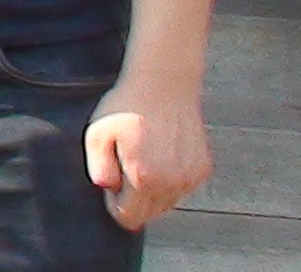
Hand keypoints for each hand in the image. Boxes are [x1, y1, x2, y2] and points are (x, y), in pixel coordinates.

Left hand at [84, 71, 209, 229]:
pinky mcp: (203, 169)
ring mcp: (191, 177)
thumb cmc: (125, 107)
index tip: (111, 181)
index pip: (129, 218)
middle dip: (133, 199)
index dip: (114, 203)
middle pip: (149, 214)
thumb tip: (106, 189)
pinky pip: (181, 188)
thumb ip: (98, 167)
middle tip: (124, 166)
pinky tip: (160, 154)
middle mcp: (172, 183)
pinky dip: (170, 180)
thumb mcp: (97, 133)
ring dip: (152, 191)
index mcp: (145, 179)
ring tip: (143, 157)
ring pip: (167, 203)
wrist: (164, 83)